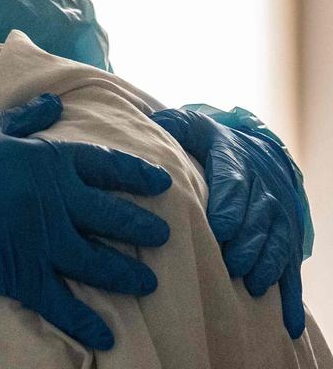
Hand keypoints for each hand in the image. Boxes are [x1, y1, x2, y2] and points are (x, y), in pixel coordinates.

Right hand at [0, 93, 171, 350]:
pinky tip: (107, 334)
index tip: (161, 184)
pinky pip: (62, 302)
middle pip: (112, 216)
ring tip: (147, 281)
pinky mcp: (22, 275)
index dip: (137, 174)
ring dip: (126, 273)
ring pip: (98, 262)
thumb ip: (26, 118)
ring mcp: (41, 242)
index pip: (104, 166)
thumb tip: (57, 103)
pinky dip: (86, 321)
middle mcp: (54, 202)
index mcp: (46, 161)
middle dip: (142, 227)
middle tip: (163, 235)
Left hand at [149, 108, 304, 337]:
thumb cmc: (213, 144)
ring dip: (266, 264)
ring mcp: (278, 218)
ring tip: (250, 284)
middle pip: (258, 218)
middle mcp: (263, 192)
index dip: (230, 207)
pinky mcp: (286, 240)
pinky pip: (291, 269)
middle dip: (246, 242)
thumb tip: (155, 123)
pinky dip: (291, 297)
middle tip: (231, 263)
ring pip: (277, 242)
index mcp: (237, 164)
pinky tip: (287, 323)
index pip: (234, 185)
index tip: (219, 229)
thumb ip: (177, 126)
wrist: (257, 152)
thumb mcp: (195, 127)